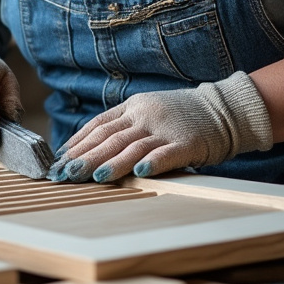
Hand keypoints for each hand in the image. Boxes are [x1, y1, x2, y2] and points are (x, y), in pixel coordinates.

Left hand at [47, 71, 273, 182]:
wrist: (224, 109)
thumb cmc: (181, 116)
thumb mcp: (148, 112)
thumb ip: (122, 126)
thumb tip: (87, 148)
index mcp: (133, 106)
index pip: (98, 125)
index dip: (77, 142)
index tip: (59, 159)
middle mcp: (146, 114)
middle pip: (109, 137)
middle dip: (85, 156)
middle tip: (65, 173)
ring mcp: (166, 127)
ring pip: (132, 146)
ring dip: (111, 162)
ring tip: (92, 176)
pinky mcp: (188, 142)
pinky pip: (167, 153)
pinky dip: (152, 162)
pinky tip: (138, 172)